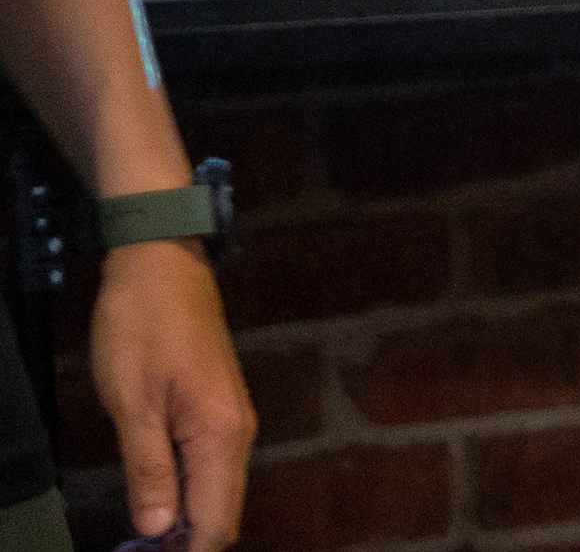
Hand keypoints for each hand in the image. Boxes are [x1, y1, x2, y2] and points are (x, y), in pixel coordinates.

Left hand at [87, 241, 250, 550]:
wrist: (161, 265)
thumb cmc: (142, 328)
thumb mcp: (132, 403)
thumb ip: (149, 469)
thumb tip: (159, 527)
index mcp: (220, 434)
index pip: (215, 520)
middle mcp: (238, 433)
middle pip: (222, 512)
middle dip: (185, 542)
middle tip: (137, 550)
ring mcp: (232, 420)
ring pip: (216, 492)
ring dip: (184, 520)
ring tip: (140, 535)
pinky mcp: (219, 410)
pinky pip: (210, 468)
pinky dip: (186, 492)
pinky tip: (155, 496)